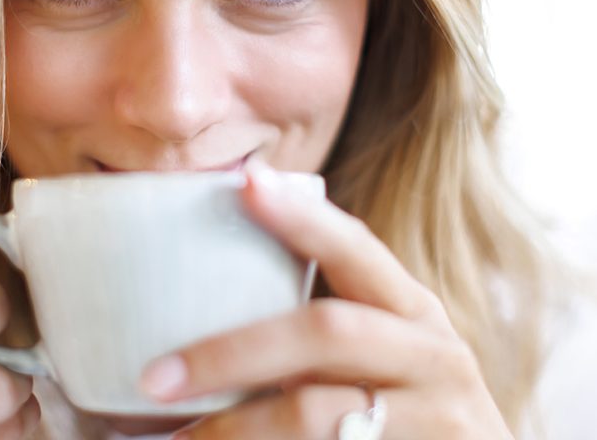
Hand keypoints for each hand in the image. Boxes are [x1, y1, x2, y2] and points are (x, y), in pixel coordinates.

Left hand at [140, 166, 512, 438]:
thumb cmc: (408, 409)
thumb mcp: (383, 356)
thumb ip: (324, 331)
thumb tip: (204, 309)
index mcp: (411, 310)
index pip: (356, 247)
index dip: (301, 217)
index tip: (245, 182)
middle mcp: (434, 352)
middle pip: (325, 331)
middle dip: (232, 353)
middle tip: (157, 377)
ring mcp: (440, 414)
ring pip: (317, 411)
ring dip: (237, 425)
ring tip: (177, 438)